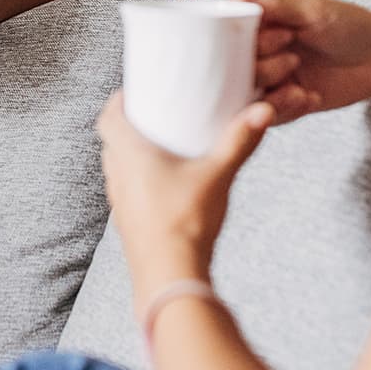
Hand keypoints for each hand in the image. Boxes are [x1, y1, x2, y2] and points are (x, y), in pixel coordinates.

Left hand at [97, 92, 274, 300]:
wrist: (170, 275)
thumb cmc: (185, 222)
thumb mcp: (217, 174)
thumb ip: (239, 140)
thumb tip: (263, 110)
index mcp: (129, 154)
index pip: (107, 117)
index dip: (117, 103)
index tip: (136, 94)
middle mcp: (117, 176)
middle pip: (111, 141)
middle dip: (129, 127)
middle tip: (155, 117)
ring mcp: (119, 203)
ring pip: (118, 168)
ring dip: (132, 156)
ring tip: (162, 149)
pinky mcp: (128, 224)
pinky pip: (127, 192)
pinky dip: (139, 182)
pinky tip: (166, 186)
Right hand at [238, 0, 370, 123]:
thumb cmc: (350, 23)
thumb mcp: (312, 10)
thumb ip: (273, 6)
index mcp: (261, 30)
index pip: (233, 42)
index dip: (252, 44)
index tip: (281, 37)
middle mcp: (262, 57)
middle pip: (239, 74)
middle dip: (263, 71)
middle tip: (293, 59)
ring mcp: (276, 83)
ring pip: (252, 100)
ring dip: (273, 97)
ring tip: (298, 89)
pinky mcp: (291, 104)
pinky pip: (276, 117)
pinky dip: (290, 109)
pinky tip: (312, 97)